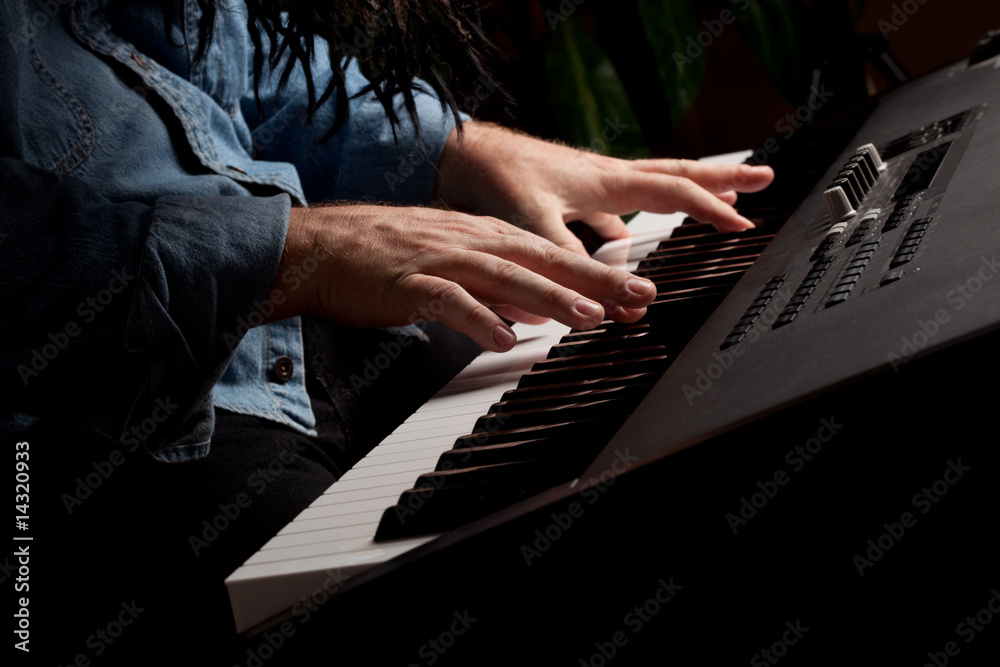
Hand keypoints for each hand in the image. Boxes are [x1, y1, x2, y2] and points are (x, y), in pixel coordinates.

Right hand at [264, 205, 656, 351]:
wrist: (321, 245)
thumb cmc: (386, 256)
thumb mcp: (452, 264)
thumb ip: (496, 286)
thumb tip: (537, 311)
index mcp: (483, 237)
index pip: (551, 254)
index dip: (597, 272)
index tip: (636, 292)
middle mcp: (469, 242)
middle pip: (541, 260)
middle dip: (594, 278)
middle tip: (638, 296)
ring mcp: (439, 259)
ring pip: (503, 276)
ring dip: (548, 296)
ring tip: (588, 316)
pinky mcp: (407, 282)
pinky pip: (447, 301)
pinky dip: (477, 317)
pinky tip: (503, 336)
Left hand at [434, 122, 774, 254]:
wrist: (460, 152)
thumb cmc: (495, 177)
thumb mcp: (534, 224)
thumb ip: (570, 262)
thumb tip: (603, 300)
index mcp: (607, 180)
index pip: (675, 191)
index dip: (712, 208)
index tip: (743, 224)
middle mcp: (607, 175)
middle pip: (679, 174)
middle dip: (724, 177)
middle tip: (763, 177)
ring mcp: (592, 181)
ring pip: (652, 184)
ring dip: (688, 191)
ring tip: (717, 198)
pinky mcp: (573, 190)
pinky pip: (617, 204)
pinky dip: (633, 218)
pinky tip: (628, 236)